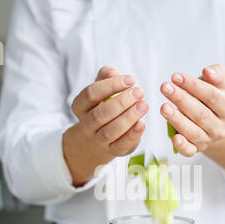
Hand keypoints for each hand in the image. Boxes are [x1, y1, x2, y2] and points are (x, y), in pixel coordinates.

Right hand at [63, 66, 147, 185]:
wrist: (96, 139)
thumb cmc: (102, 107)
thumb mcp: (101, 90)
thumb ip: (106, 78)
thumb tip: (112, 73)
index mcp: (80, 106)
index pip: (91, 94)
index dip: (110, 85)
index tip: (131, 79)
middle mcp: (87, 125)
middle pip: (100, 114)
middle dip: (121, 102)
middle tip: (139, 92)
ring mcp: (99, 140)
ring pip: (110, 131)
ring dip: (129, 118)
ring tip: (144, 105)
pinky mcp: (113, 150)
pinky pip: (121, 145)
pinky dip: (132, 135)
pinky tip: (142, 124)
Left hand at [160, 64, 224, 156]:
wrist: (212, 126)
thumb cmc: (210, 101)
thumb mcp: (218, 86)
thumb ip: (216, 74)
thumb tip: (207, 71)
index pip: (211, 96)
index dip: (193, 85)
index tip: (175, 76)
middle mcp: (220, 128)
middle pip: (200, 113)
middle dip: (181, 99)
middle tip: (164, 87)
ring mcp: (208, 140)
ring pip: (193, 132)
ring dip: (177, 120)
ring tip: (163, 107)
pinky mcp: (195, 150)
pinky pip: (189, 151)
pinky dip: (181, 146)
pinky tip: (174, 137)